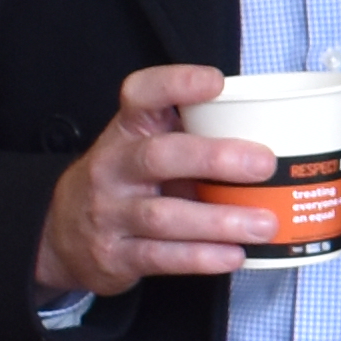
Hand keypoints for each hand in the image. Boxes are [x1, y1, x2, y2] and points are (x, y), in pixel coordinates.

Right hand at [36, 64, 274, 296]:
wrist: (63, 233)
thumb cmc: (126, 182)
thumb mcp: (145, 148)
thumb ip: (192, 137)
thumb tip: (277, 136)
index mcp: (127, 131)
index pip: (140, 95)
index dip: (176, 84)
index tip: (215, 82)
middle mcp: (113, 167)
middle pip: (159, 156)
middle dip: (213, 158)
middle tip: (264, 163)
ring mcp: (110, 212)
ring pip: (164, 215)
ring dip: (219, 221)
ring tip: (264, 224)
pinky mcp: (115, 255)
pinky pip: (161, 257)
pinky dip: (201, 257)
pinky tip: (235, 255)